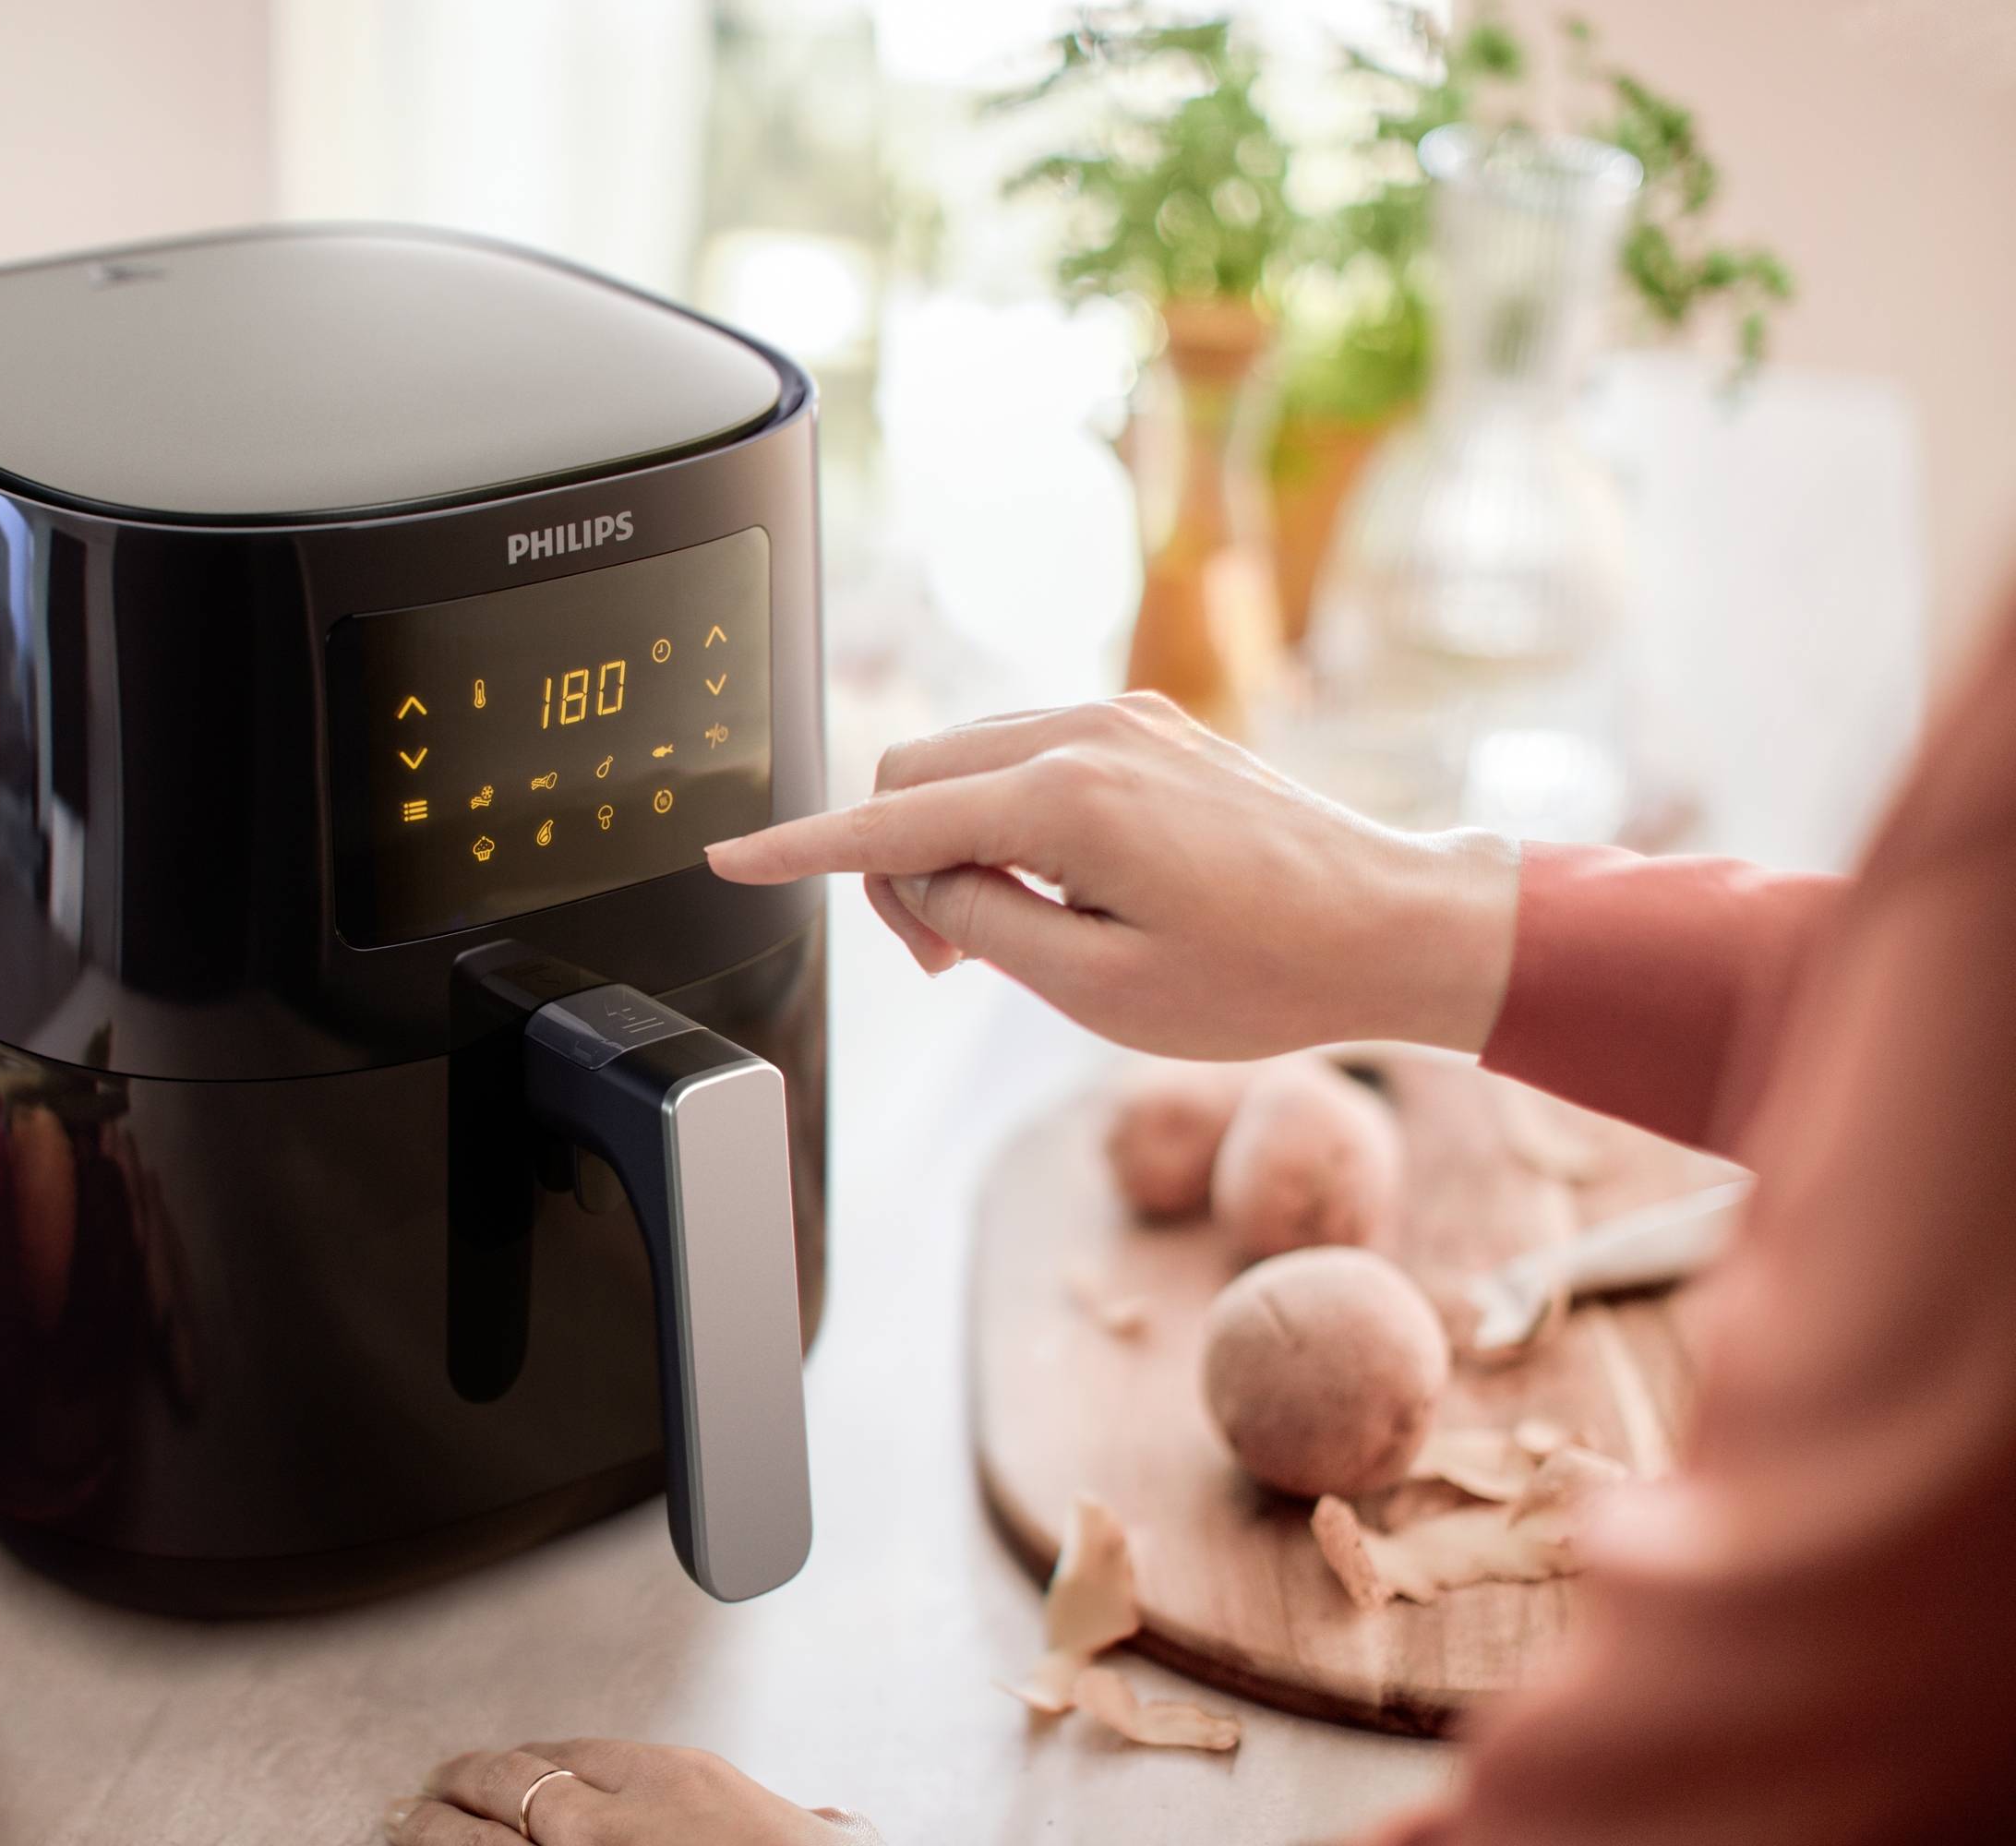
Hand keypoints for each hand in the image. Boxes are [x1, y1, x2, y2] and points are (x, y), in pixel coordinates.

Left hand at [384, 1739, 881, 1845]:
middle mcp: (618, 1812)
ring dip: (433, 1825)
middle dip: (466, 1782)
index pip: (579, 1754)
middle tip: (431, 1787)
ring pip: (478, 1831)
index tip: (506, 1766)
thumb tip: (835, 1826)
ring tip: (402, 1819)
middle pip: (514, 1780)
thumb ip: (814, 1827)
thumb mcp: (820, 1840)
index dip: (530, 1762)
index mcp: (678, 1781)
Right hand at [706, 692, 1520, 1059]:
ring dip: (950, 838)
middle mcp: (1084, 733)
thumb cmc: (1266, 976)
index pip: (890, 822)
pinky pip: (1024, 751)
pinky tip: (1052, 882)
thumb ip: (982, 925)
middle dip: (895, 864)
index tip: (730, 861)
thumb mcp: (1099, 991)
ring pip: (964, 758)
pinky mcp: (1147, 724)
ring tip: (1013, 930)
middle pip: (913, 774)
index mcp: (1065, 800)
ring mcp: (1119, 718)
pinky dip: (1002, 812)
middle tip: (950, 960)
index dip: (800, 850)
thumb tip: (923, 882)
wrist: (1396, 925)